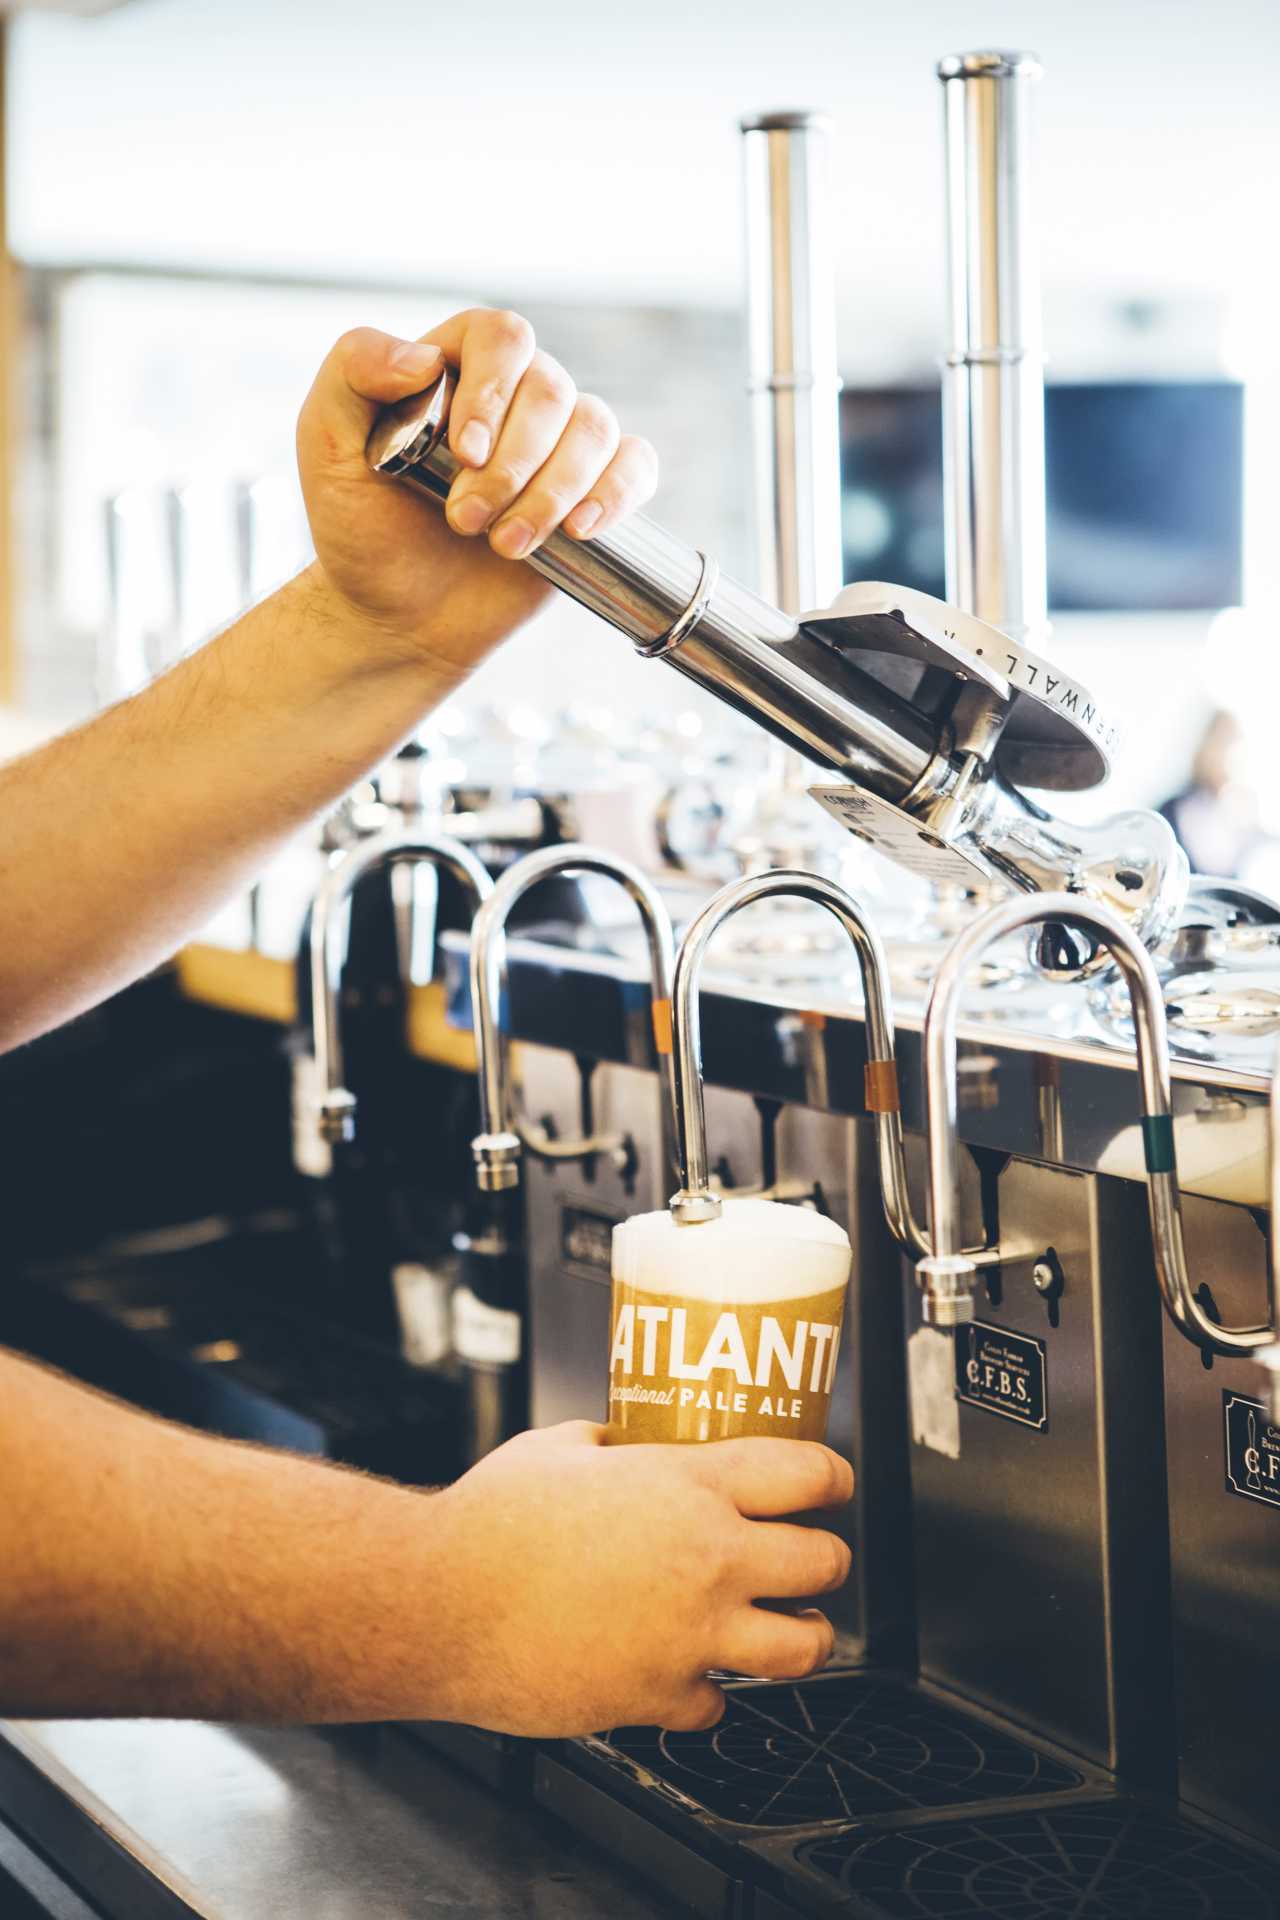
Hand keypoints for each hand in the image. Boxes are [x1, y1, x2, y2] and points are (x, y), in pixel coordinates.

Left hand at [296, 310, 657, 680]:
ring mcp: (557, 444)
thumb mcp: (324, 444)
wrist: (396, 616)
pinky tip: (579, 529)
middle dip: (514, 465)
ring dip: (553, 492)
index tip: (464, 453)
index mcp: (455, 365)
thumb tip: (423, 357)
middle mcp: (515, 395)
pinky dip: (617, 492)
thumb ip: (353, 374)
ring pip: (595, 430)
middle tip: (464, 521)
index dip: (494, 390)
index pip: (502, 337)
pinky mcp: (590, 493)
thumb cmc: (360, 527)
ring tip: (506, 546)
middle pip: (552, 389)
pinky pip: (635, 465)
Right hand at [425, 1421, 853, 1737]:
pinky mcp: (657, 1695)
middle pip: (824, 1563)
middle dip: (825, 1559)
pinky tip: (688, 1674)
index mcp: (688, 1483)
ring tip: (791, 1627)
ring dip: (803, 1634)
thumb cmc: (488, 1519)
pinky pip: (717, 1705)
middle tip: (811, 1558)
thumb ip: (613, 1444)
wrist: (438, 1602)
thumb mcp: (561, 1446)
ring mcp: (690, 1634)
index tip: (832, 1485)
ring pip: (803, 1647)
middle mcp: (707, 1558)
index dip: (832, 1478)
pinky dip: (708, 1692)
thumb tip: (626, 1442)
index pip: (807, 1474)